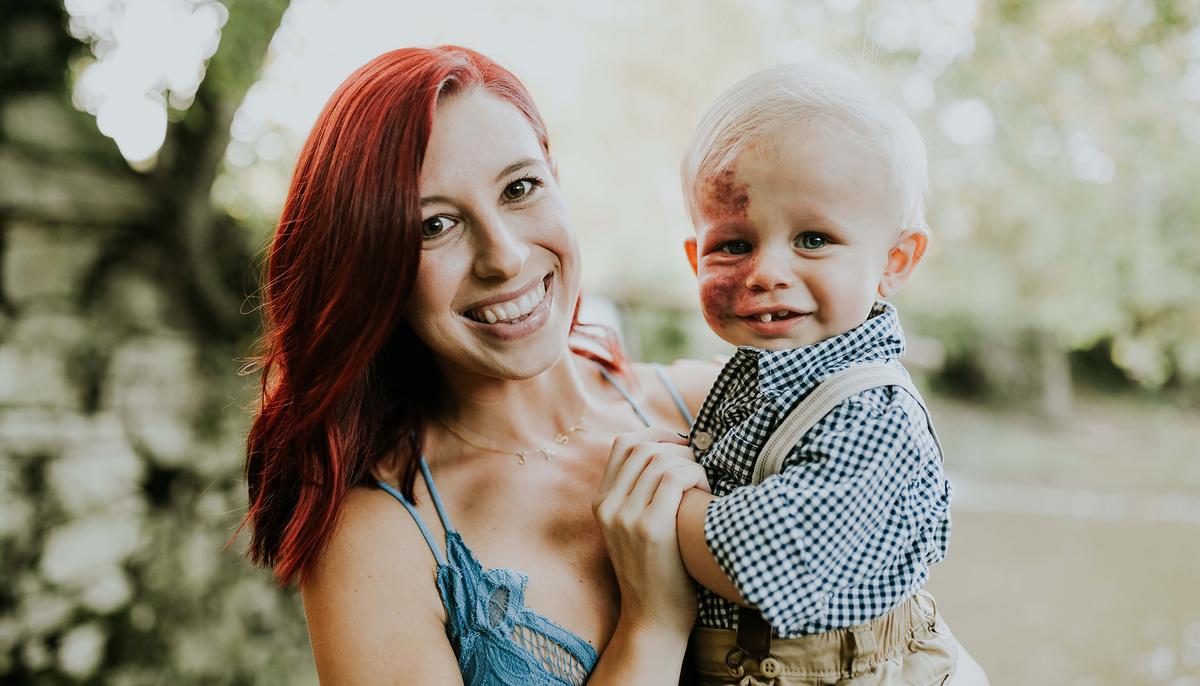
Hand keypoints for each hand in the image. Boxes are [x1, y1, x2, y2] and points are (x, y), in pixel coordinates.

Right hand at [592, 427, 709, 636]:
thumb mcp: (632, 530)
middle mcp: (609, 506)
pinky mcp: (650, 529)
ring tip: (704, 482)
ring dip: (690, 463)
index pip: (623, 444)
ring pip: (660, 460)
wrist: (653, 619)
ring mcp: (626, 517)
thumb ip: (639, 496)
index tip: (681, 443)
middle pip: (642, 447)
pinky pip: (674, 480)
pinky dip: (696, 476)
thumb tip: (670, 456)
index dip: (656, 434)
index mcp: (602, 502)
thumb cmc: (657, 573)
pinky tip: (707, 493)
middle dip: (677, 447)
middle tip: (699, 464)